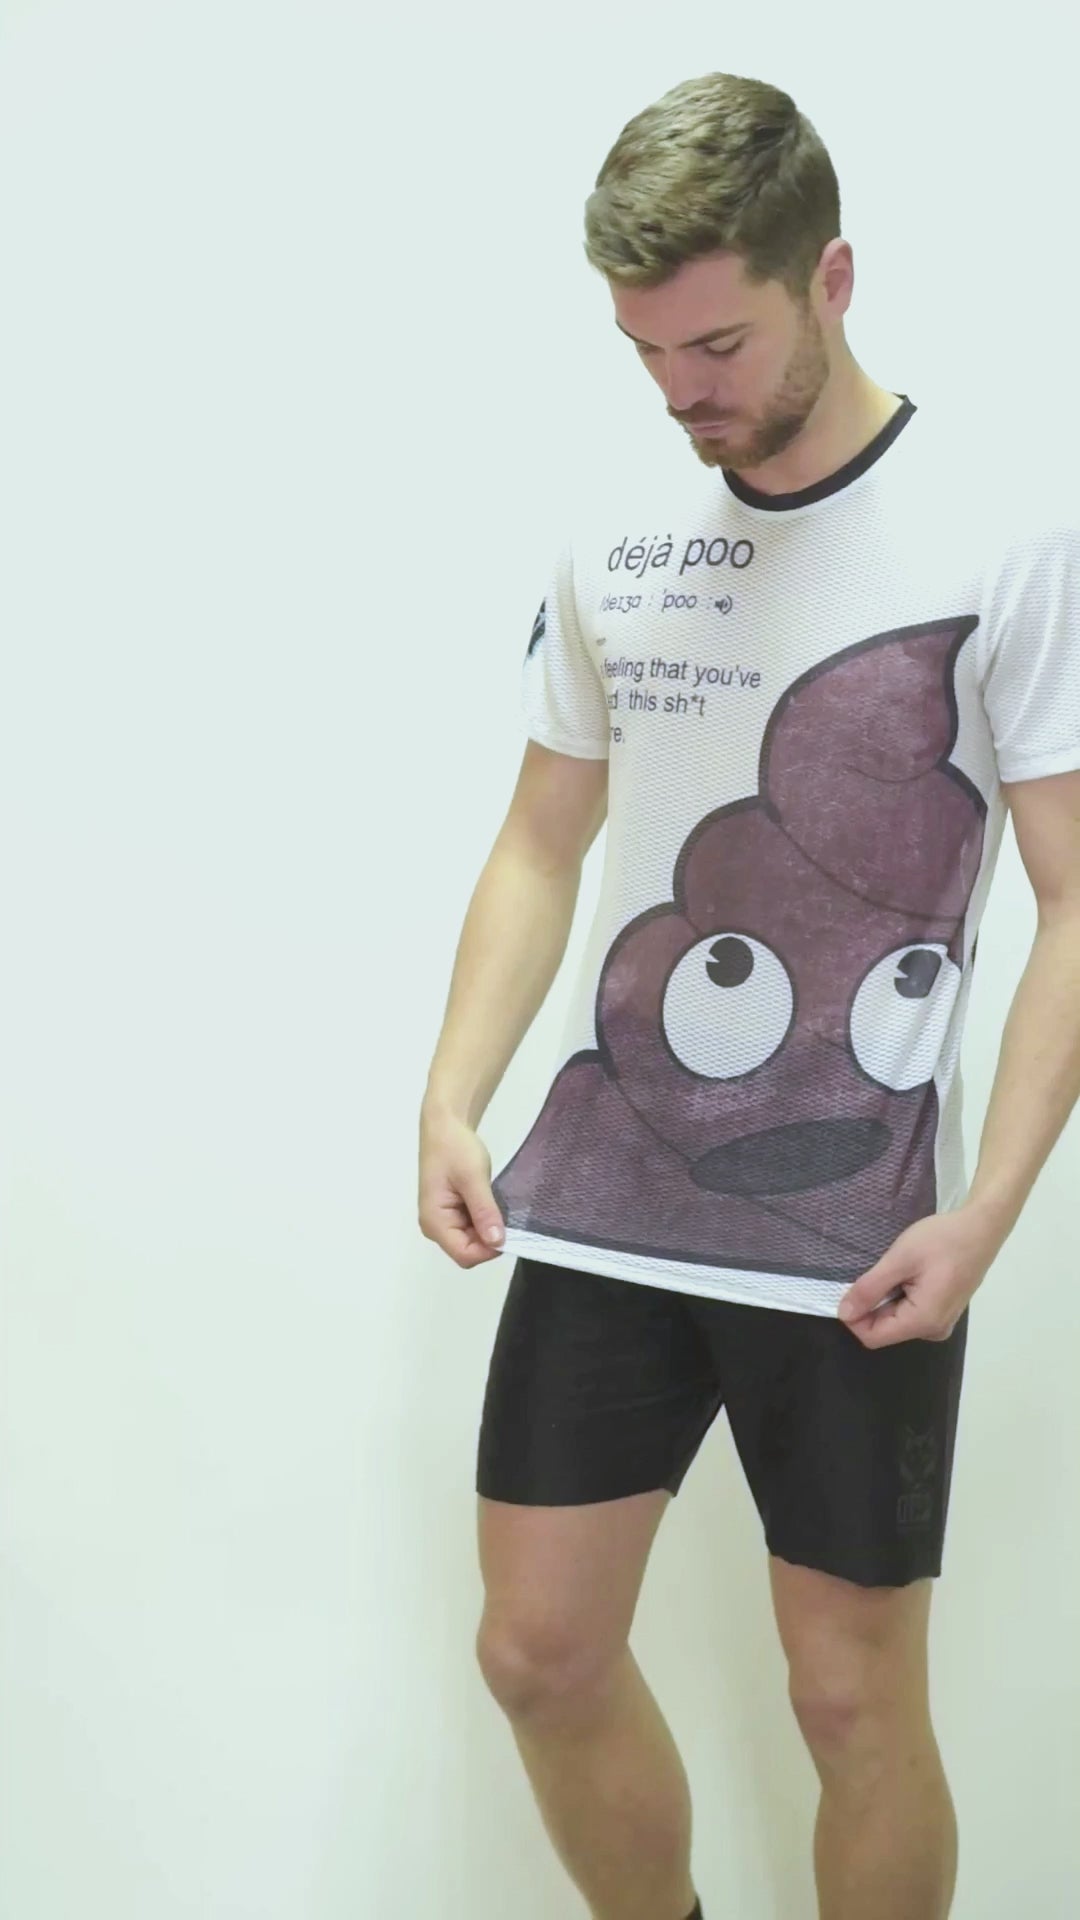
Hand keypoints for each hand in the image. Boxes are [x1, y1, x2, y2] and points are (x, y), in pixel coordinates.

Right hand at [418, 1104, 505, 1267]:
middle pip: (469, 1251)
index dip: (489, 1249)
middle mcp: (435, 1227)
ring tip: (495, 1203)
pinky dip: (484, 1219)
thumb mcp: (473, 1178)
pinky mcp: (451, 1213)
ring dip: (487, 1227)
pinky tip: (489, 1201)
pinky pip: (471, 1228)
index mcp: (434, 1222)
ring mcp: (442, 1221)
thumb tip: (497, 1243)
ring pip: (472, 1241)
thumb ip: (484, 1212)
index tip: (508, 1228)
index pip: (465, 1255)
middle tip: (502, 1210)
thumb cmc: (455, 1149)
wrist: (445, 1126)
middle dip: (489, 1238)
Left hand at [836, 1205, 1004, 1346]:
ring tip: (895, 1270)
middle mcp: (934, 1330)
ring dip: (886, 1298)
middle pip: (885, 1330)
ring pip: (897, 1320)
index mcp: (923, 1322)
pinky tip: (908, 1273)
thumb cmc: (942, 1240)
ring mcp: (941, 1322)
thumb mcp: (899, 1260)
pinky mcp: (944, 1311)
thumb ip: (870, 1289)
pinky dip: (900, 1296)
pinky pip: (911, 1313)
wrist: (981, 1228)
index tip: (850, 1288)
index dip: (854, 1317)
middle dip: (870, 1305)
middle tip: (875, 1271)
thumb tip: (843, 1314)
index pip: (873, 1337)